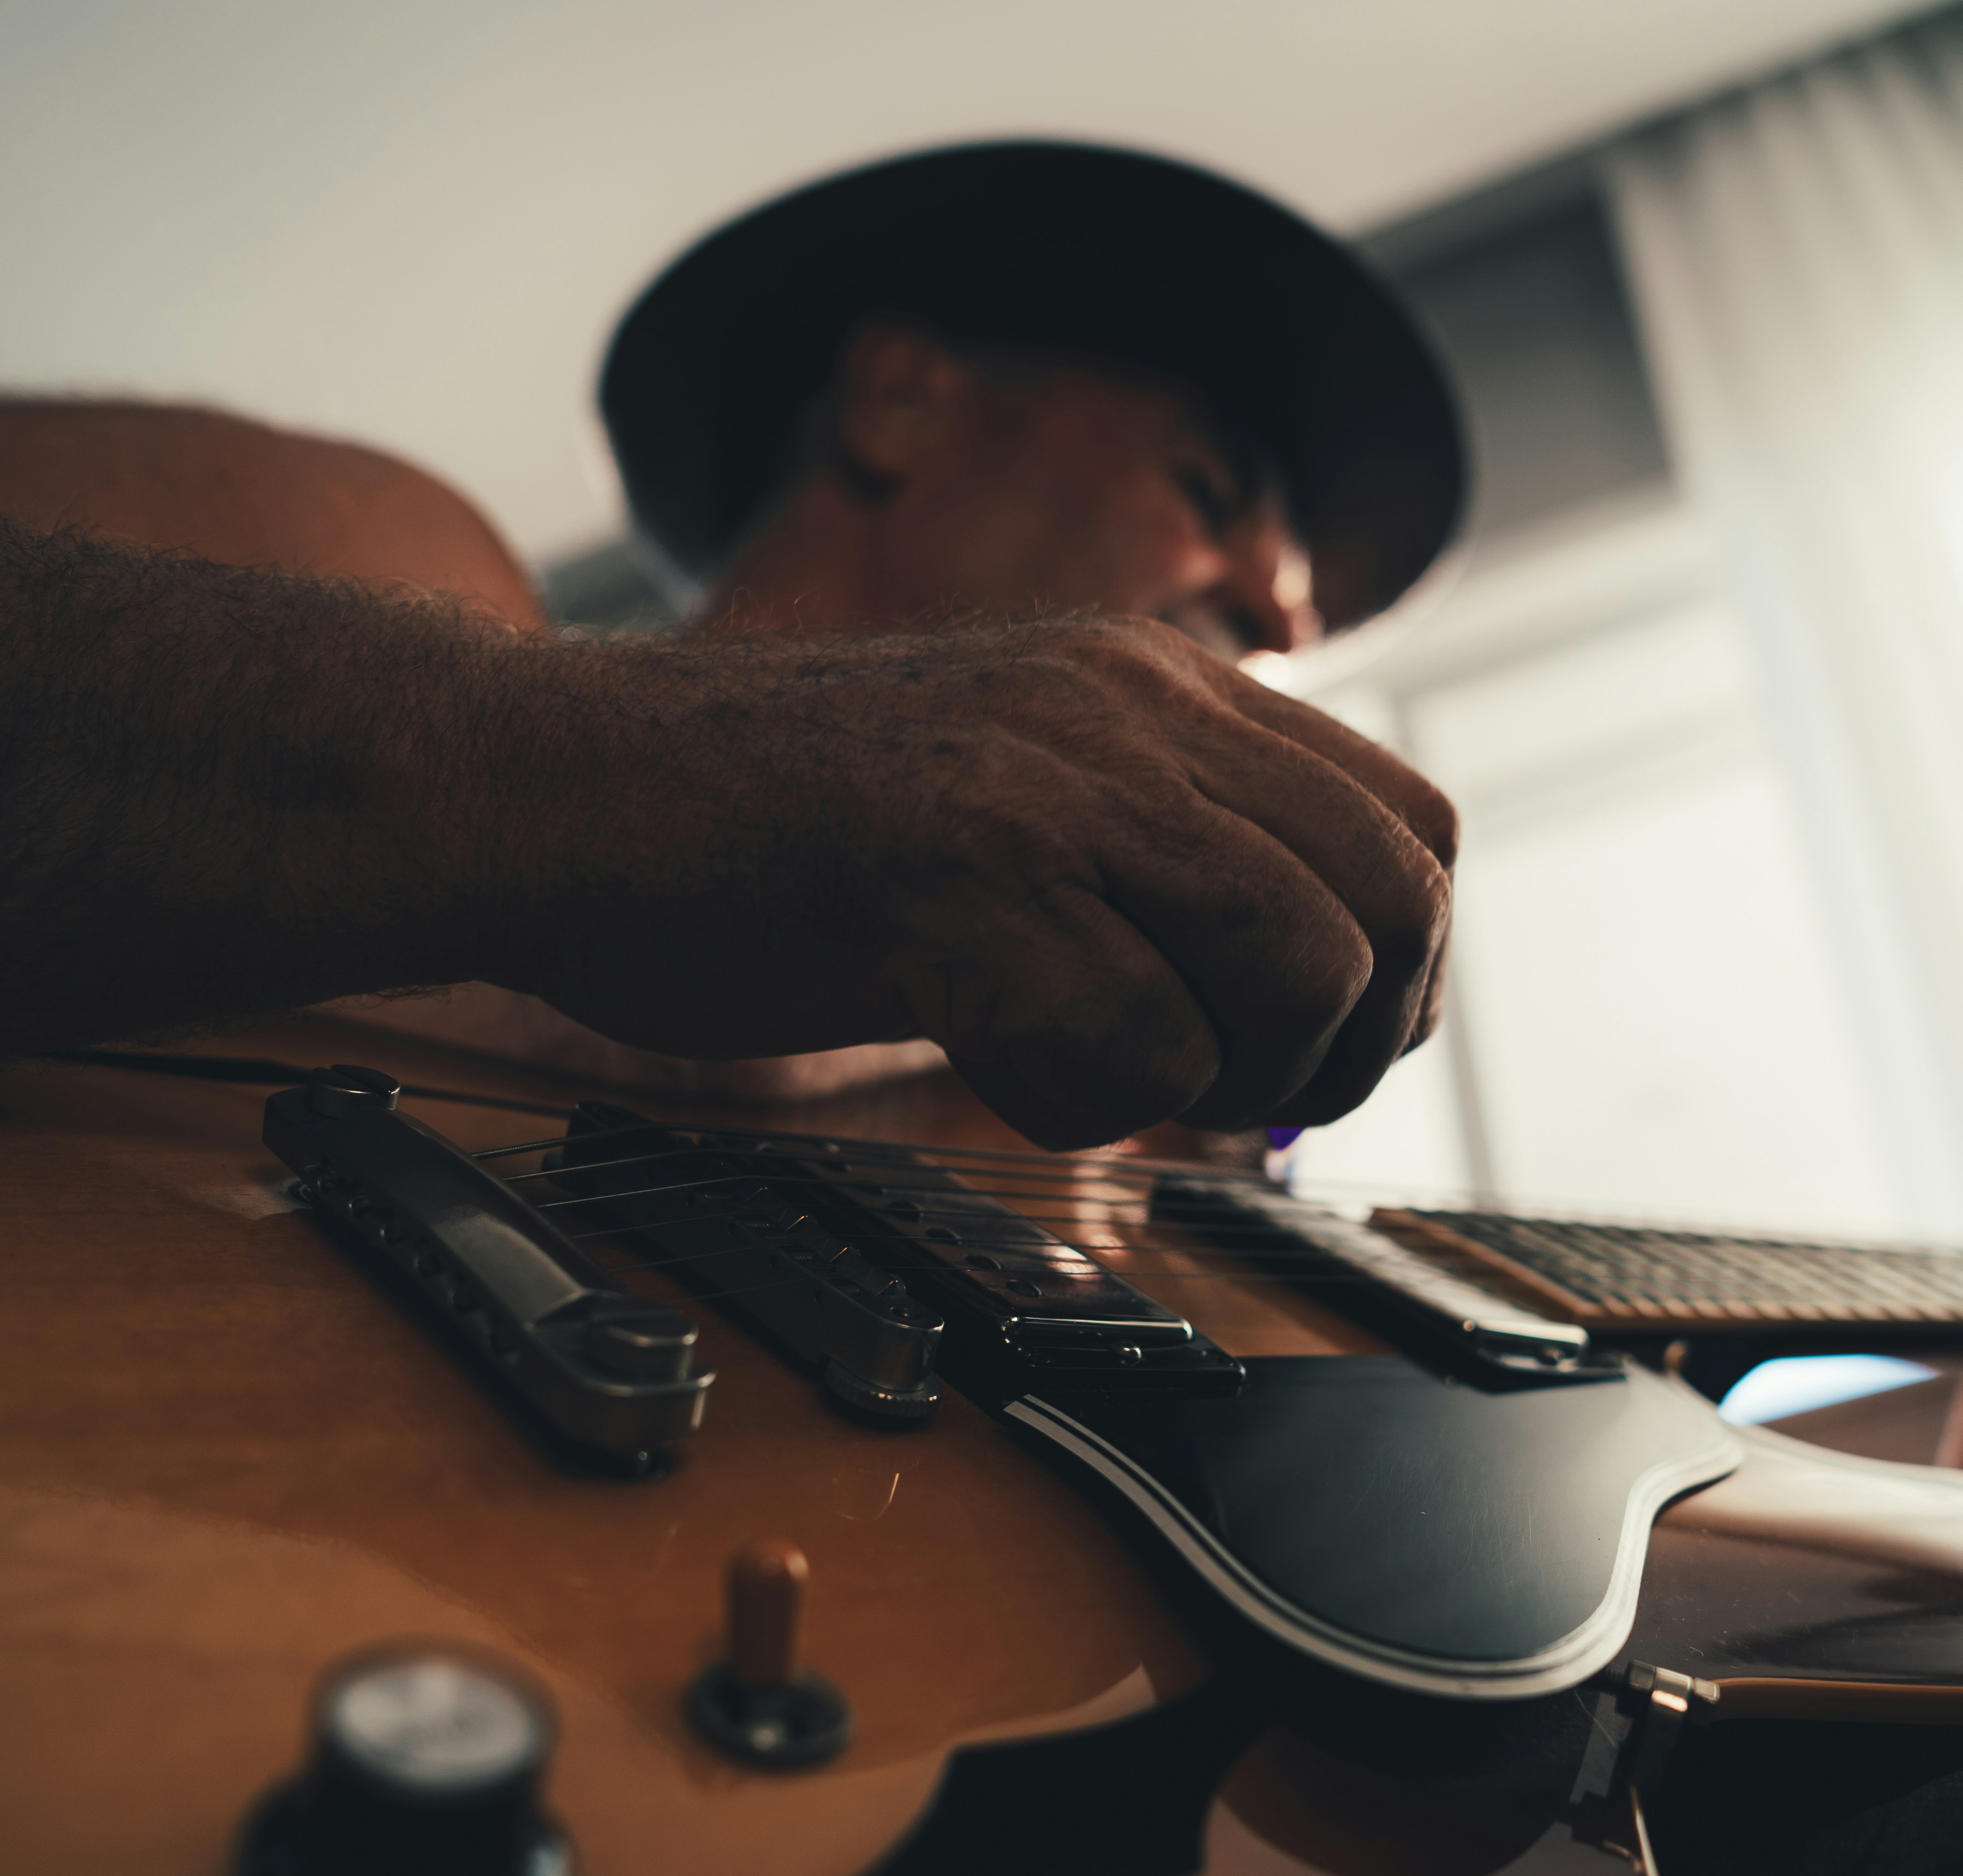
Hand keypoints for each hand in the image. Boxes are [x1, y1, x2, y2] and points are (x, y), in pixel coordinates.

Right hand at [490, 615, 1455, 1147]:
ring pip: (1293, 963)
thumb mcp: (1002, 799)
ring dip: (1230, 1074)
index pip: (1409, 827)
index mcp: (1151, 686)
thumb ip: (1143, 862)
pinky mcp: (950, 868)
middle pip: (1386, 902)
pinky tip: (993, 1069)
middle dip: (1344, 1042)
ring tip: (1109, 1078)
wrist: (554, 786)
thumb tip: (1292, 1007)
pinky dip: (1086, 1101)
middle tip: (1232, 1098)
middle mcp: (1125, 711)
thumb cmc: (761, 829)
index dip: (1400, 967)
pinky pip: (1131, 1036)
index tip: (1309, 1049)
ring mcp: (1043, 781)